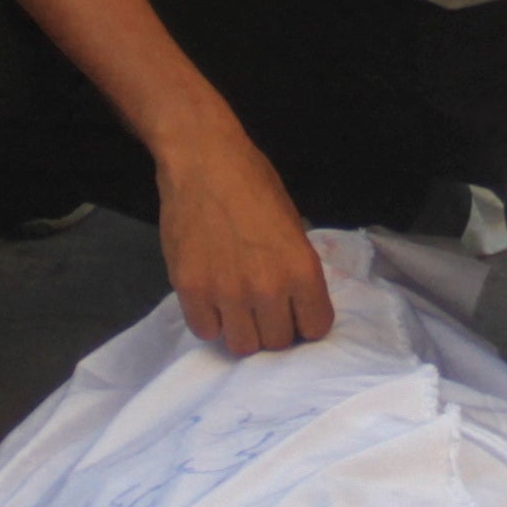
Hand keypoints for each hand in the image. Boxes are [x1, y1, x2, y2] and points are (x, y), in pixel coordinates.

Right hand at [159, 117, 337, 352]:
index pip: (315, 329)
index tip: (296, 314)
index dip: (306, 323)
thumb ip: (296, 269)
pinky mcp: (190, 290)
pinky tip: (212, 299)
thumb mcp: (293, 224)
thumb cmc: (253, 183)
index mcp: (301, 270)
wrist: (203, 160)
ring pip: (242, 345)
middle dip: (274, 328)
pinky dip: (210, 321)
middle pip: (278, 343)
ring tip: (237, 308)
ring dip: (243, 330)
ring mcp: (226, 292)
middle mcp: (267, 288)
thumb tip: (295, 302)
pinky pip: (205, 331)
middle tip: (264, 309)